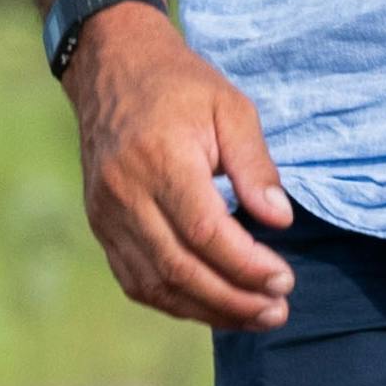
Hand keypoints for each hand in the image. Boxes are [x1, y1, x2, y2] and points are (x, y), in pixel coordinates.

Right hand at [68, 11, 298, 329]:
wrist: (112, 68)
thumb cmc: (181, 85)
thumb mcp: (232, 108)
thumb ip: (255, 166)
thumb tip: (280, 222)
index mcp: (159, 160)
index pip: (204, 231)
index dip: (246, 265)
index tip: (284, 280)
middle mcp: (124, 193)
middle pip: (179, 267)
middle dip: (233, 299)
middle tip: (278, 311)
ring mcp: (106, 213)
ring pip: (154, 283)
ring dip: (207, 310)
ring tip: (255, 317)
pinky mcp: (100, 225)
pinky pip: (135, 278)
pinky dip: (175, 301)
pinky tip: (213, 307)